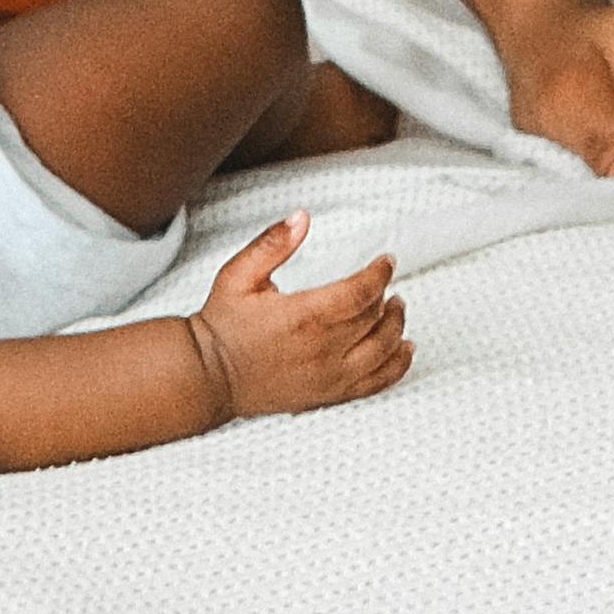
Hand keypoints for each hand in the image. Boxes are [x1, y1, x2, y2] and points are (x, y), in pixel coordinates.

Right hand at [191, 220, 408, 419]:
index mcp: (303, 316)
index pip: (361, 292)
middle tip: (385, 283)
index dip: (380, 273)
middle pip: (375, 319)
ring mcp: (328, 377)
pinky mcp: (328, 396)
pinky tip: (404, 350)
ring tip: (397, 309)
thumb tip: (302, 217)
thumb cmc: (223, 325)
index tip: (386, 261)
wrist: (209, 376)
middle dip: (386, 296)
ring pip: (383, 352)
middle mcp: (322, 350)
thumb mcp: (239, 275)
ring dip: (397, 327)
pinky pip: (376, 384)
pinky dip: (397, 367)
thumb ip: (272, 244)